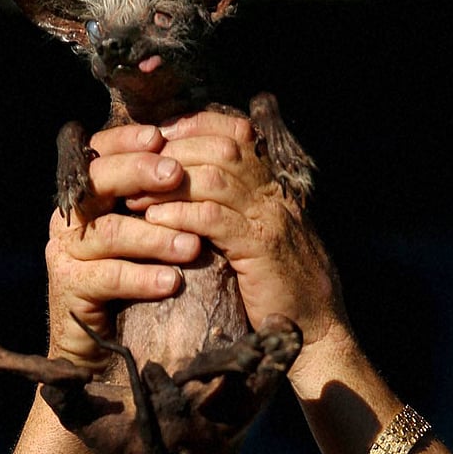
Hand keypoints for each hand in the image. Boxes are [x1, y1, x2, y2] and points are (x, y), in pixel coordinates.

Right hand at [45, 124, 200, 371]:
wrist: (104, 344)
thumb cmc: (140, 274)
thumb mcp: (155, 229)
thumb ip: (168, 194)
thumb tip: (215, 151)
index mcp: (91, 193)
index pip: (101, 152)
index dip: (127, 140)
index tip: (161, 136)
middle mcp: (72, 215)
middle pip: (97, 181)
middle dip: (138, 173)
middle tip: (176, 174)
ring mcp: (64, 250)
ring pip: (107, 231)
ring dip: (153, 236)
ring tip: (192, 246)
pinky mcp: (66, 287)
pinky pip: (105, 277)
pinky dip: (141, 278)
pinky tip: (171, 282)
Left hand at [128, 111, 345, 348]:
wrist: (317, 327)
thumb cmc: (281, 286)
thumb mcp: (260, 237)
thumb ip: (236, 210)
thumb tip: (191, 193)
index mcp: (273, 186)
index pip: (237, 133)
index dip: (195, 126)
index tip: (157, 136)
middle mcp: (274, 194)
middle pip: (222, 148)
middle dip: (174, 151)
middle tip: (135, 166)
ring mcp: (270, 218)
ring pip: (216, 178)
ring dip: (169, 183)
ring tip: (136, 195)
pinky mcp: (261, 248)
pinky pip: (215, 219)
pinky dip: (180, 214)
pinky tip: (155, 220)